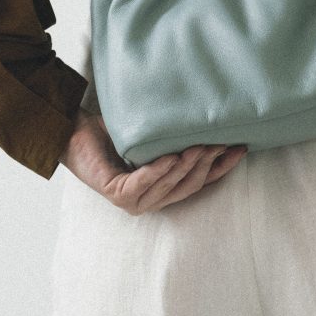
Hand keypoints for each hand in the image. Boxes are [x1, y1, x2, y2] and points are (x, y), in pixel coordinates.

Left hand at [59, 107, 247, 214]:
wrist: (74, 130)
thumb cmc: (114, 131)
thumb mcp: (153, 133)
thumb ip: (177, 135)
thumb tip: (210, 114)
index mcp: (162, 188)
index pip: (200, 182)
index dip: (222, 167)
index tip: (241, 148)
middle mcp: (149, 200)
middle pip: (189, 185)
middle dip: (208, 165)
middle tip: (220, 142)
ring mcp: (132, 201)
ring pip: (169, 186)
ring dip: (187, 167)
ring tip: (201, 146)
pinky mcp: (116, 194)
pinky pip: (142, 184)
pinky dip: (158, 171)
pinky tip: (171, 157)